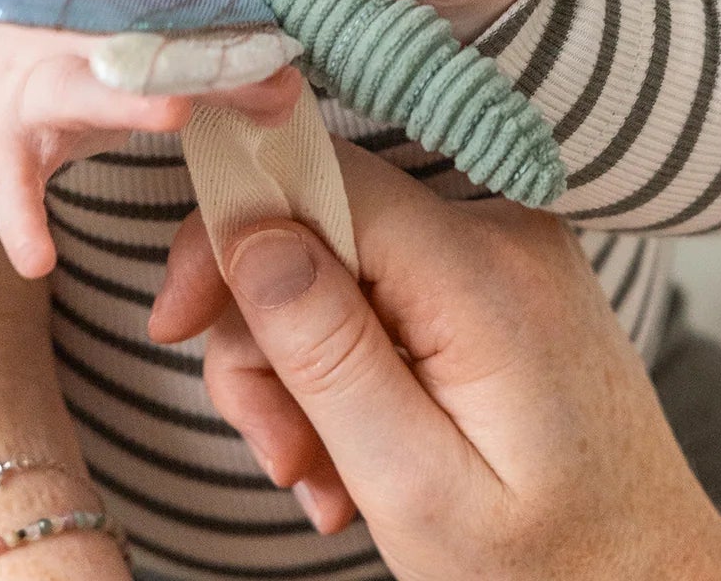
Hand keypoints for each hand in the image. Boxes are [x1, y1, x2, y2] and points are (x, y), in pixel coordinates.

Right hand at [0, 0, 303, 279]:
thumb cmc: (70, 74)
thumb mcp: (132, 72)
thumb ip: (210, 83)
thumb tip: (290, 90)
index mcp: (120, 24)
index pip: (188, 24)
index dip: (238, 41)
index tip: (291, 60)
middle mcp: (85, 45)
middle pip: (145, 39)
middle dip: (200, 44)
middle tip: (266, 52)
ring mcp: (36, 95)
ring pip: (80, 89)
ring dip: (127, 99)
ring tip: (174, 114)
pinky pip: (10, 192)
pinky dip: (21, 225)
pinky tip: (39, 260)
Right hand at [146, 143, 720, 580]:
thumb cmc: (547, 566)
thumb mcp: (417, 487)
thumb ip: (330, 354)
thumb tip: (250, 230)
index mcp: (484, 270)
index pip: (320, 179)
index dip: (228, 236)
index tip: (173, 323)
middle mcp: (500, 226)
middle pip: (319, 226)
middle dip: (267, 341)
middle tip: (280, 458)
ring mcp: (504, 245)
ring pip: (340, 261)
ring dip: (305, 371)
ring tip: (325, 480)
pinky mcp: (496, 272)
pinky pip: (384, 284)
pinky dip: (351, 363)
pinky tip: (360, 450)